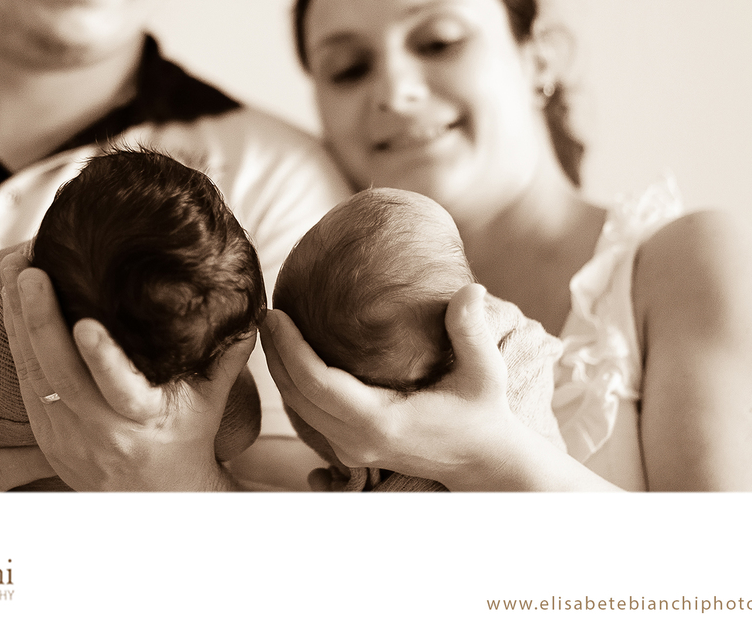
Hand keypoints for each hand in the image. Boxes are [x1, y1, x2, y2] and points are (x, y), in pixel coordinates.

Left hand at [0, 252, 253, 490]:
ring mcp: (67, 436)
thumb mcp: (212, 399)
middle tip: (28, 271)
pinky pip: (24, 383)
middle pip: (59, 375)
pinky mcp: (44, 435)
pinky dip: (15, 342)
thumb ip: (228, 353)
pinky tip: (11, 305)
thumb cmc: (188, 437)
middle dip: (39, 319)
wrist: (156, 500)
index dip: (101, 357)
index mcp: (145, 420)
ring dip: (17, 322)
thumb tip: (250, 305)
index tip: (85, 323)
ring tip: (11, 272)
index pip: (118, 388)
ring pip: (33, 375)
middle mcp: (101, 431)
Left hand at [263, 283, 526, 489]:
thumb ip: (473, 331)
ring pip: (299, 410)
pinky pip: (310, 417)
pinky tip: (291, 359)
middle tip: (265, 313)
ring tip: (272, 331)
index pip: (317, 383)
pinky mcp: (354, 449)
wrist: (486, 464)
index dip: (290, 349)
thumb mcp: (485, 373)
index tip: (275, 315)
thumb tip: (469, 288)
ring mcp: (353, 449)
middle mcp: (358, 440)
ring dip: (281, 371)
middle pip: (297, 396)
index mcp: (381, 421)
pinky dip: (295, 387)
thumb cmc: (485, 415)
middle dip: (275, 355)